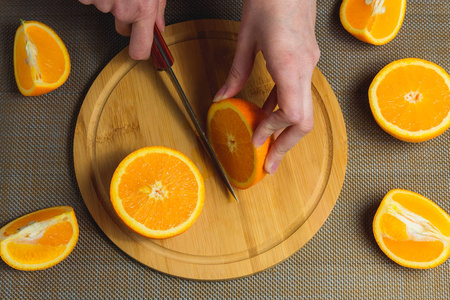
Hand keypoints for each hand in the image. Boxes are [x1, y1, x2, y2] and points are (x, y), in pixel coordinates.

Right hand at [79, 0, 165, 59]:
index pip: (140, 49)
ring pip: (107, 11)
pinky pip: (91, 0)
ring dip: (112, 0)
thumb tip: (159, 26)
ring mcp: (103, 2)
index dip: (141, 53)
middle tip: (129, 0)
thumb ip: (158, 9)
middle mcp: (123, 9)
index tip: (142, 52)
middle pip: (123, 29)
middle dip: (126, 18)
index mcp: (143, 8)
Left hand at [213, 0, 319, 173]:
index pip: (291, 115)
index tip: (255, 141)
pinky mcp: (306, 58)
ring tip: (268, 144)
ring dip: (285, 130)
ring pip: (303, 109)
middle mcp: (305, 69)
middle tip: (270, 163)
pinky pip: (297, 92)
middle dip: (286, 145)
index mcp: (291, 66)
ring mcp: (309, 64)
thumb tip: (223, 97)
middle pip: (304, 121)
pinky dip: (284, 108)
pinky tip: (268, 113)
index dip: (272, 132)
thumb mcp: (247, 38)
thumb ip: (236, 72)